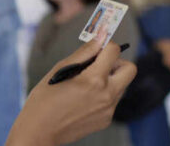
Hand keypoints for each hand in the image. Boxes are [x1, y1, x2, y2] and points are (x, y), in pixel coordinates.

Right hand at [5, 33, 136, 145]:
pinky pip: (112, 100)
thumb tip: (99, 37)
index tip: (97, 46)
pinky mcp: (106, 120)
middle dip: (117, 61)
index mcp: (94, 80)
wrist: (40, 131)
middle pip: (130, 69)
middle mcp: (107, 95)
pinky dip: (103, 94)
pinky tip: (83, 99)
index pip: (114, 51)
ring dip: (110, 78)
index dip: (106, 44)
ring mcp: (108, 110)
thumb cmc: (45, 99)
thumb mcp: (60, 69)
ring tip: (86, 83)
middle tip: (99, 63)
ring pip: (122, 85)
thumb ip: (83, 53)